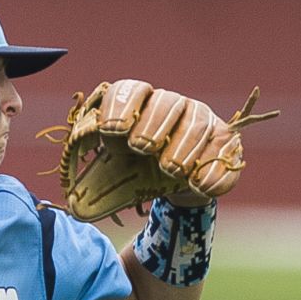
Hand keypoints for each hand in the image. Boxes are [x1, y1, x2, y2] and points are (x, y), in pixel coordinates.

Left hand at [93, 81, 242, 207]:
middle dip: (152, 125)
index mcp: (140, 107)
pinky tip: (199, 184)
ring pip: (198, 123)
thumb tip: (75, 209)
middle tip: (141, 148)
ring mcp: (202, 121)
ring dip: (182, 147)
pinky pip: (225, 147)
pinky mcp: (224, 142)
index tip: (111, 130)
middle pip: (167, 102)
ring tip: (170, 170)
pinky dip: (214, 167)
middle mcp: (173, 107)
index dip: (121, 105)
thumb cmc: (136, 175)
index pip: (131, 90)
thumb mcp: (113, 180)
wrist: (173, 188)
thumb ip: (95, 189)